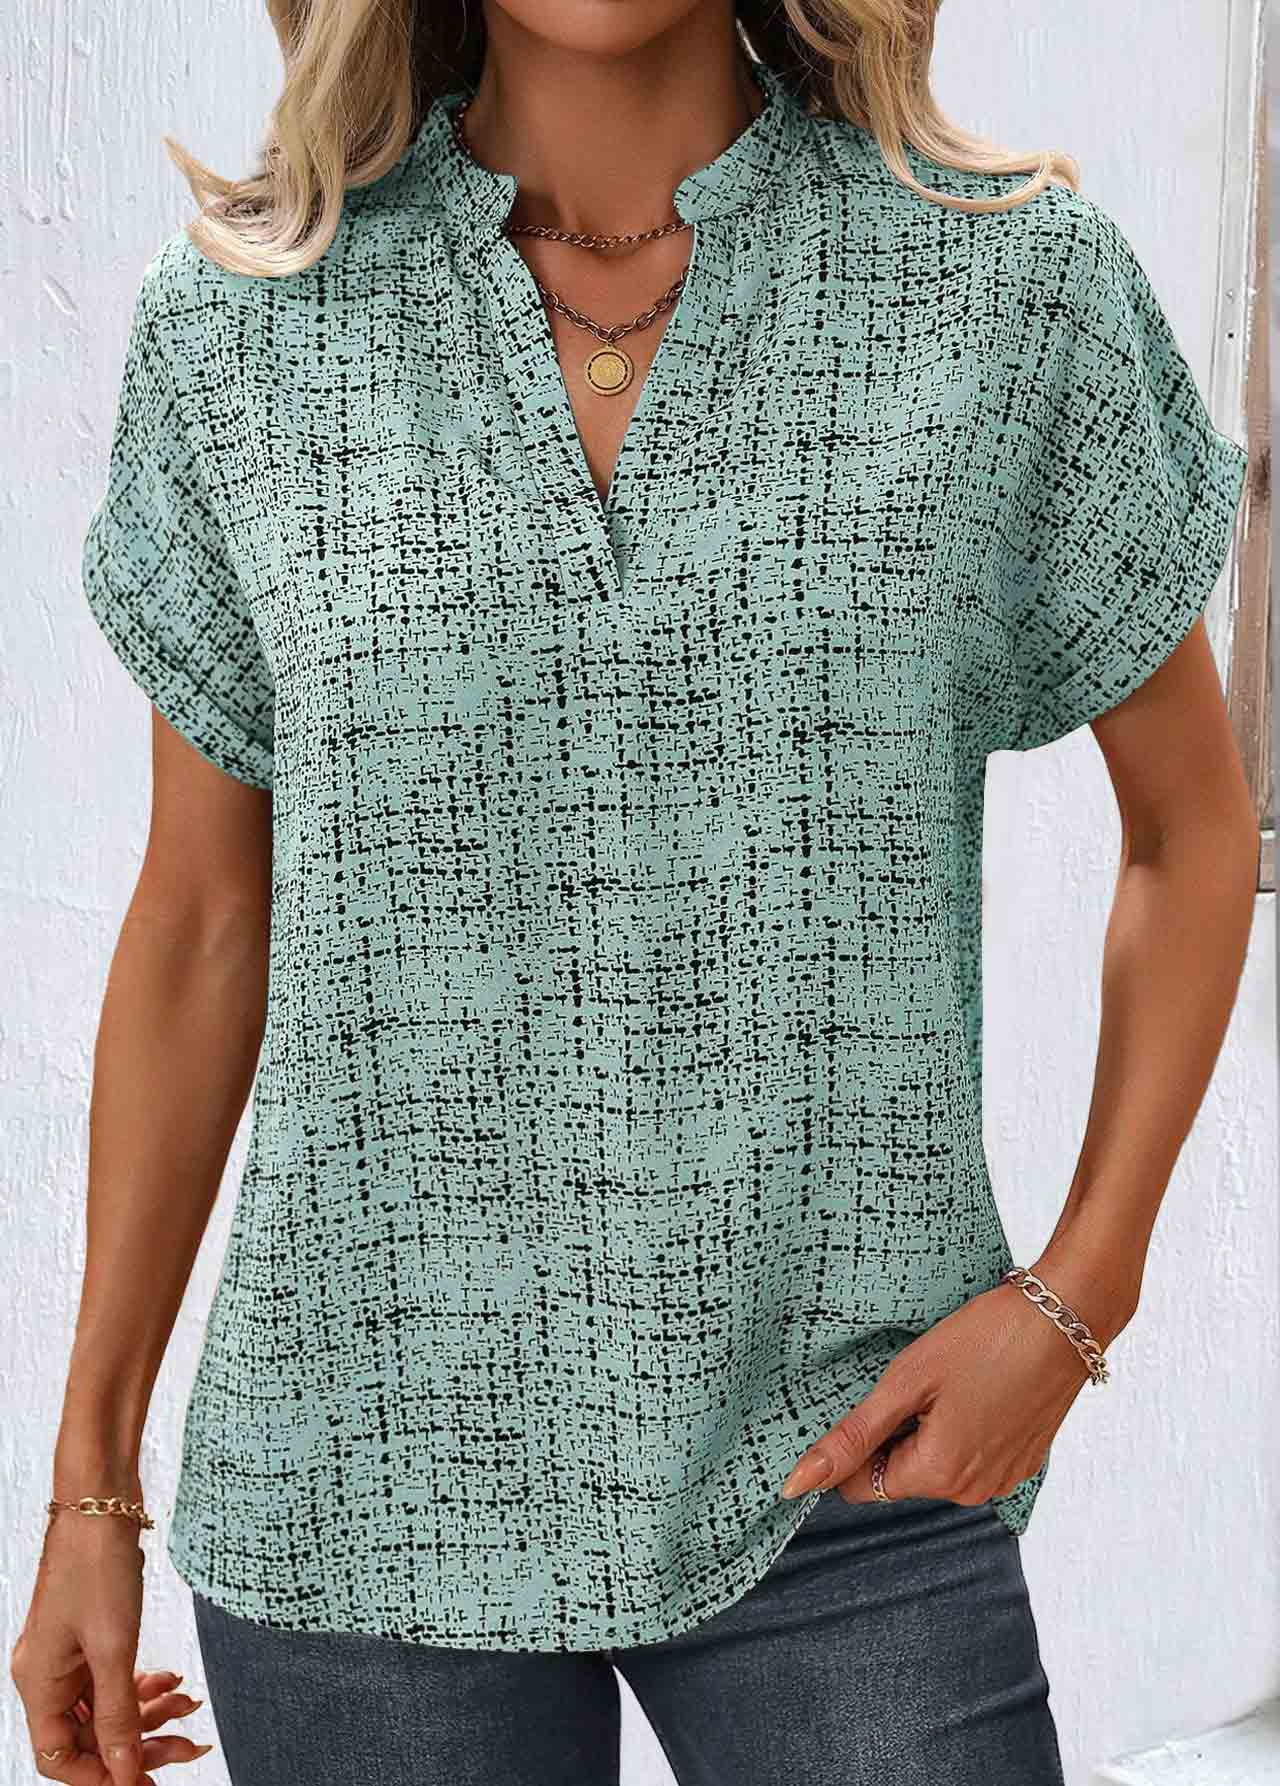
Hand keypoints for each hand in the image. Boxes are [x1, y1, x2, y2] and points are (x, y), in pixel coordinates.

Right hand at [10, 1509, 211, 1783]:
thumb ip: (119, 1713)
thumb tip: (125, 1772)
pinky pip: (112, 1676)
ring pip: (105, 1705)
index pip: (60, 1758)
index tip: (146, 1782)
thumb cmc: (98, 1564)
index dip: (103, 1776)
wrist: (102, 1499)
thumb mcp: (114, 1647)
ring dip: (148, 1711)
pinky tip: (173, 1679)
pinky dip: (143, 1682)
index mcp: (37, 1683)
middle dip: (138, 1743)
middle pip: (88, 1734)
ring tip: (190, 1704)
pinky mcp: (90, 1632)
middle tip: (187, 1746)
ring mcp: (67, 1651)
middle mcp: (46, 1672)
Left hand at [779, 1249, 1134, 1504]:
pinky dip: (964, 1426)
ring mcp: (1005, 1478)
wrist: (1067, 1316)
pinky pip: (973, 1453)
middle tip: (918, 1379)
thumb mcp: (906, 1380)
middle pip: (901, 1474)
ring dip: (930, 1428)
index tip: (875, 1396)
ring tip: (951, 1379)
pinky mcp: (1025, 1460)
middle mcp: (974, 1492)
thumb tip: (795, 1484)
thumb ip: (852, 1436)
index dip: (857, 1441)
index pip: (863, 1485)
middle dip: (896, 1431)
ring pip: (937, 1463)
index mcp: (939, 1475)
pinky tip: (976, 1385)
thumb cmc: (986, 1338)